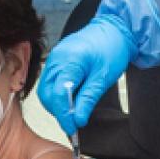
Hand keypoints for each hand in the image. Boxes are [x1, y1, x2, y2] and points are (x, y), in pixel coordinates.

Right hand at [38, 13, 135, 135]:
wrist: (113, 30)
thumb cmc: (111, 49)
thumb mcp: (104, 77)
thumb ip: (88, 99)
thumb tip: (78, 119)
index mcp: (70, 60)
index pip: (59, 94)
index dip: (64, 115)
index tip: (72, 128)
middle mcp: (56, 59)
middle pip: (47, 94)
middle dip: (58, 111)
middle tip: (74, 122)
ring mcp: (53, 59)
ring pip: (46, 90)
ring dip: (56, 104)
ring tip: (74, 110)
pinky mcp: (55, 61)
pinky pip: (50, 83)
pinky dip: (57, 95)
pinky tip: (71, 99)